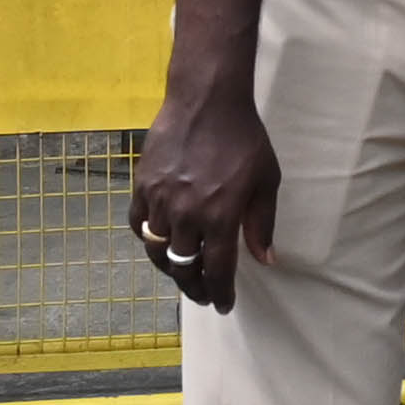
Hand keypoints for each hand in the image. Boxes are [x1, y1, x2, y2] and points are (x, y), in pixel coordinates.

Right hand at [130, 84, 286, 312]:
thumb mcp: (265, 181)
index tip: (223, 304)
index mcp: (220, 217)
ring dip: (169, 268)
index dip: (220, 293)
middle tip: (203, 295)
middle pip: (183, 267)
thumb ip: (261, 224)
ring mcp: (160, 200)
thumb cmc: (243, 138)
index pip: (216, 270)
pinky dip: (148, 239)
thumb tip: (265, 260)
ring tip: (182, 272)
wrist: (206, 100)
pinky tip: (159, 241)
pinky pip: (139, 224)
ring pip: (157, 250)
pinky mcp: (142, 185)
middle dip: (194, 288)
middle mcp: (186, 214)